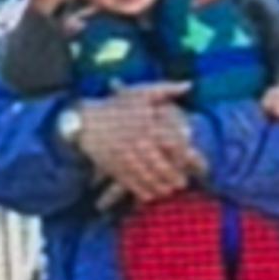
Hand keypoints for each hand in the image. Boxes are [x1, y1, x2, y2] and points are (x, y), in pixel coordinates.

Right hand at [78, 84, 202, 206]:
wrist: (85, 122)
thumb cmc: (116, 106)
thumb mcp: (140, 93)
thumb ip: (166, 89)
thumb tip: (189, 84)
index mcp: (147, 125)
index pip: (172, 143)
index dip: (185, 155)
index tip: (193, 161)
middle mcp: (137, 143)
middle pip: (160, 165)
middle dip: (172, 176)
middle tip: (182, 183)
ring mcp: (125, 157)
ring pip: (147, 176)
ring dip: (160, 186)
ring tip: (169, 190)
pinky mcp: (115, 168)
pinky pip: (132, 183)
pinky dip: (143, 191)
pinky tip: (151, 195)